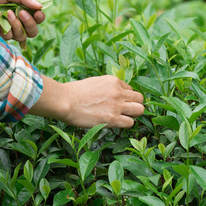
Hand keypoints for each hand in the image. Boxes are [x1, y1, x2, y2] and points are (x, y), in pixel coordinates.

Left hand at [0, 0, 44, 42]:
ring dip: (18, 25)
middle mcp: (16, 21)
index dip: (39, 17)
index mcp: (20, 9)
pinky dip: (7, 29)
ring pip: (23, 35)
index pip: (36, 18)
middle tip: (23, 14)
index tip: (38, 12)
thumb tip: (40, 5)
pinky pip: (10, 38)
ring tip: (7, 14)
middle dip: (31, 23)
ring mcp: (7, 30)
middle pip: (33, 30)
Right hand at [29, 75, 144, 127]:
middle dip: (135, 105)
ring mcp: (117, 105)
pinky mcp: (112, 118)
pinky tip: (116, 124)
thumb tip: (112, 95)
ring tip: (123, 118)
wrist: (65, 100)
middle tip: (126, 111)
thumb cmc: (74, 93)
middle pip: (140, 99)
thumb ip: (107, 88)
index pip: (130, 89)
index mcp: (114, 81)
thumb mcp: (95, 82)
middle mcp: (118, 92)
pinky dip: (125, 124)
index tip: (117, 102)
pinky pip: (130, 123)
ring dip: (133, 115)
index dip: (125, 97)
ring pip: (140, 110)